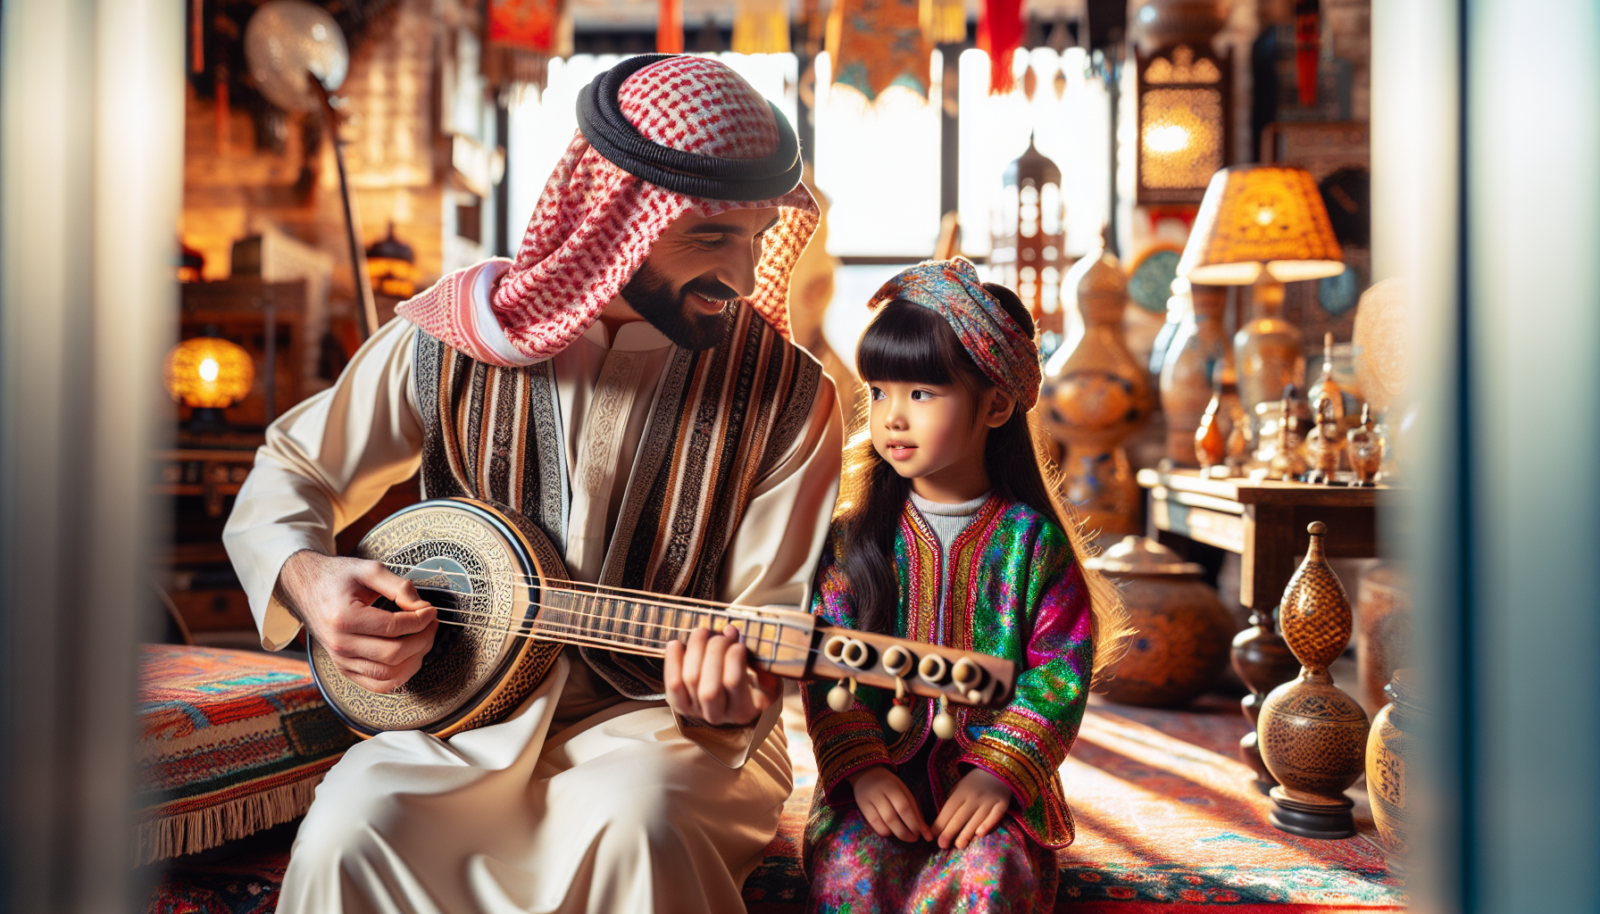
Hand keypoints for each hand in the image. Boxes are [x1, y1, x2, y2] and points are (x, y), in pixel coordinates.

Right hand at [277, 550, 436, 692]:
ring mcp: (341, 660)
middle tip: (432, 623)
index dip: (421, 619)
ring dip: (416, 659)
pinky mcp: (345, 669)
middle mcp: (339, 644)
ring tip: (424, 639)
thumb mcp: (368, 570)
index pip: (394, 627)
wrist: (306, 588)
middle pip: (395, 654)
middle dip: (423, 639)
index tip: (431, 610)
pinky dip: (401, 676)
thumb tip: (422, 607)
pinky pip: (378, 685)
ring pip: (389, 675)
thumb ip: (399, 586)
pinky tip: (411, 657)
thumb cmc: (336, 578)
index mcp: (343, 618)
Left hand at [663, 624, 780, 725]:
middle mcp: (718, 716)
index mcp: (744, 711)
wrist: (735, 701)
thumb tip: (743, 648)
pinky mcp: (680, 703)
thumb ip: (764, 671)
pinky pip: (672, 684)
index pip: (733, 683)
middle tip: (722, 634)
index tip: (738, 642)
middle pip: (709, 687)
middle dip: (714, 651)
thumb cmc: (754, 686)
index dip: (733, 657)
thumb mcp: (769, 682)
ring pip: (690, 680)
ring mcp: (696, 711)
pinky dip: (672, 661)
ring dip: (695, 649)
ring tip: (704, 631)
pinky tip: (676, 644)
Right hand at [847, 765, 930, 842]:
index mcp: (894, 787)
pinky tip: (889, 832)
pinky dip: (882, 831)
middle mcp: (880, 793)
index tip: (921, 833)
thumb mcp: (905, 793)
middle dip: (905, 832)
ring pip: (883, 821)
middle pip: (893, 817)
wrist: (867, 774)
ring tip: (905, 836)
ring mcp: (869, 799)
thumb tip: (927, 835)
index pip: (905, 808)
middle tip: (914, 838)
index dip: (913, 823)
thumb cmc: (891, 786)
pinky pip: (872, 822)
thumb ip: (916, 812)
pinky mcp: (862, 806)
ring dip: (896, 833)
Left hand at [932, 768, 1011, 848]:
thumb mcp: (961, 786)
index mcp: (962, 790)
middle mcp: (975, 795)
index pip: (949, 809)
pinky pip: (995, 815)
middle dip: (950, 831)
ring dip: (967, 832)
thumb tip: (942, 821)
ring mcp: (990, 800)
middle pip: (961, 816)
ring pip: (977, 818)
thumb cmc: (975, 782)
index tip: (932, 835)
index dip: (940, 823)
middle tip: (941, 845)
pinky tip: (980, 834)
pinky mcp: (1003, 803)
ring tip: (959, 845)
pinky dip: (988, 824)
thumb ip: (953, 800)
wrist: (999, 770)